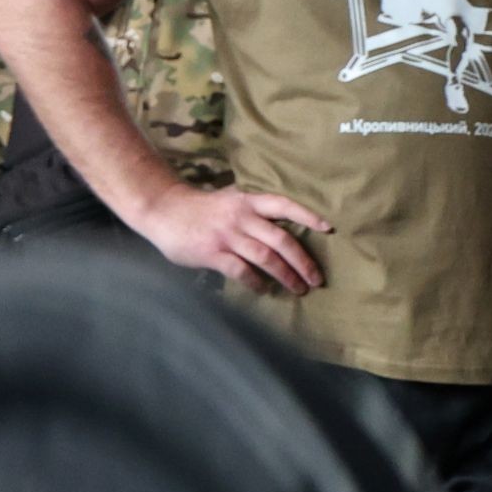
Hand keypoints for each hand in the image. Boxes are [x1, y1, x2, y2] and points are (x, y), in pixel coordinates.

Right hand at [142, 182, 328, 293]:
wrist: (163, 209)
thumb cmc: (201, 210)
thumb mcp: (230, 201)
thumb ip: (254, 212)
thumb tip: (282, 230)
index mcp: (248, 201)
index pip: (283, 205)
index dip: (307, 215)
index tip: (329, 228)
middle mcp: (241, 216)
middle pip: (281, 239)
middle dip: (303, 261)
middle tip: (316, 280)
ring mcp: (227, 235)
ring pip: (266, 257)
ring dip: (286, 276)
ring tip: (299, 289)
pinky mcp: (212, 252)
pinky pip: (241, 271)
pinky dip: (256, 283)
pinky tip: (264, 291)